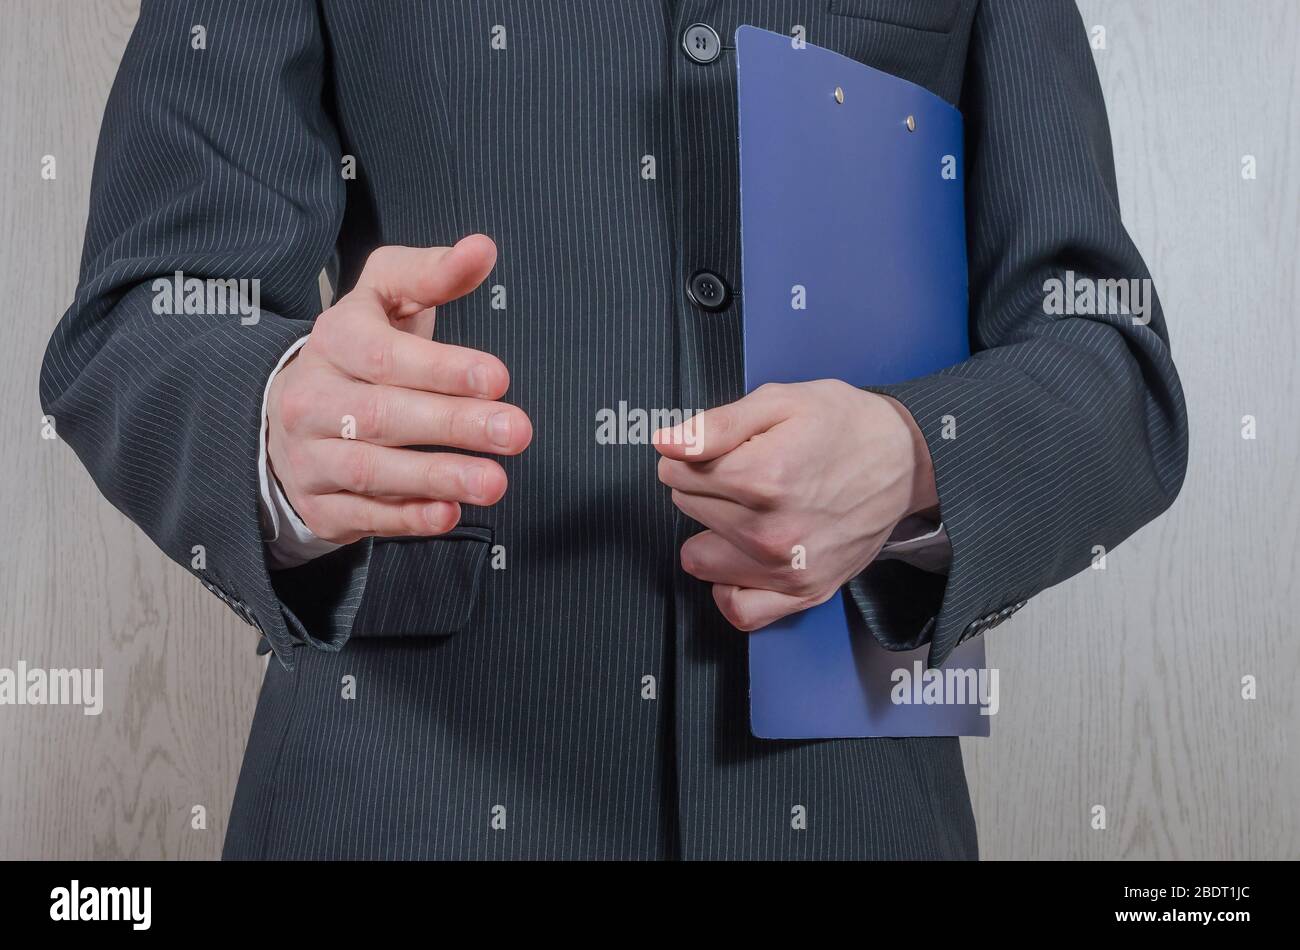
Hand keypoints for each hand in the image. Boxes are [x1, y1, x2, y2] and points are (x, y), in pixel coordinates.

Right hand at [267, 235, 532, 543]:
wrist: (290, 417)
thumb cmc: (360, 352)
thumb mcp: (387, 299)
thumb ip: (433, 275)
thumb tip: (483, 249)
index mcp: (334, 340)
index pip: (384, 354)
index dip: (441, 368)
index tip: (497, 377)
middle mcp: (313, 398)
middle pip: (382, 414)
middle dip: (454, 424)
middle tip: (515, 431)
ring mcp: (310, 456)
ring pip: (372, 470)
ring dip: (437, 475)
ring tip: (493, 481)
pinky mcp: (321, 505)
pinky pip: (364, 515)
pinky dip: (408, 517)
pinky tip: (449, 513)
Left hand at [654, 380, 936, 630]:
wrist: (905, 459)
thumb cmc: (846, 427)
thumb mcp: (781, 401)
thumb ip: (716, 425)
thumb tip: (668, 443)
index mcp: (763, 477)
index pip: (675, 471)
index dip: (692, 453)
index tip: (720, 448)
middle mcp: (772, 531)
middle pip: (686, 508)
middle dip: (706, 486)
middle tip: (750, 470)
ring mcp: (787, 570)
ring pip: (698, 556)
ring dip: (714, 533)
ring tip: (750, 510)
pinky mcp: (803, 594)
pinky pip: (738, 609)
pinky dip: (732, 586)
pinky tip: (743, 558)